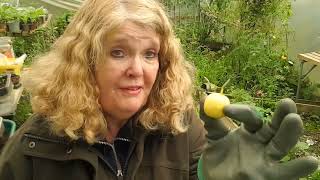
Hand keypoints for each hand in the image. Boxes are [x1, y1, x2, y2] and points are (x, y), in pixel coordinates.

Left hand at [199, 98, 318, 179]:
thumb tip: (203, 98)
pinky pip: (286, 173)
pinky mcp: (270, 177)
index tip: (226, 110)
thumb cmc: (218, 158)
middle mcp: (263, 143)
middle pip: (275, 127)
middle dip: (281, 115)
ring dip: (290, 134)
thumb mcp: (213, 137)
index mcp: (250, 131)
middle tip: (286, 103)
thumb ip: (210, 120)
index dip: (241, 112)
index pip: (251, 117)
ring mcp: (268, 160)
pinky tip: (311, 162)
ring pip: (282, 146)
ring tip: (294, 120)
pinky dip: (299, 168)